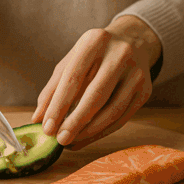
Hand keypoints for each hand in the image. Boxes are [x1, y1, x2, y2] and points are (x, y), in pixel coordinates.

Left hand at [31, 15, 160, 149]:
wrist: (133, 42)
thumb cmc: (94, 55)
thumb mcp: (71, 61)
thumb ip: (53, 88)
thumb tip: (38, 118)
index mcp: (94, 42)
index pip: (73, 78)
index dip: (59, 105)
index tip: (47, 127)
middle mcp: (119, 54)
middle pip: (96, 96)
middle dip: (75, 122)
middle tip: (60, 140)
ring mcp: (136, 73)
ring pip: (112, 110)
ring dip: (90, 131)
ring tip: (71, 141)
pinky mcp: (146, 90)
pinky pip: (123, 118)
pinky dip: (103, 131)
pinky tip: (87, 137)